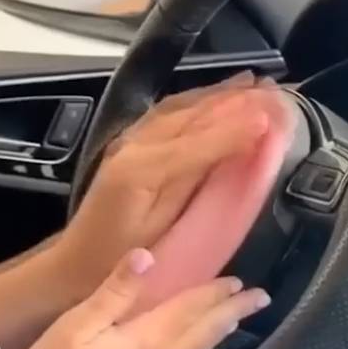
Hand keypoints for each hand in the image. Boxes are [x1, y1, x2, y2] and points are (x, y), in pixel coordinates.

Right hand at [0, 249, 269, 348]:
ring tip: (230, 322)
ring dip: (215, 335)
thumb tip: (149, 254)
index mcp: (149, 340)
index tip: (243, 281)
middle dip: (232, 313)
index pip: (192, 308)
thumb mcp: (75, 326)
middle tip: (260, 299)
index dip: (217, 292)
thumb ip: (115, 292)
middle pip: (205, 334)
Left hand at [54, 72, 271, 300]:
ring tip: (254, 83)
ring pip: (181, 107)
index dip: (236, 128)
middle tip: (274, 91)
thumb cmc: (121, 258)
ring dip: (219, 93)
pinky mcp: (131, 143)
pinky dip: (198, 100)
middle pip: (192, 114)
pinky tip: (217, 96)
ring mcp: (131, 140)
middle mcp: (135, 144)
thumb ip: (195, 190)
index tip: (271, 116)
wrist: (74, 265)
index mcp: (142, 168)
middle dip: (235, 100)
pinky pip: (169, 113)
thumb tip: (234, 160)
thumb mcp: (162, 231)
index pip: (198, 140)